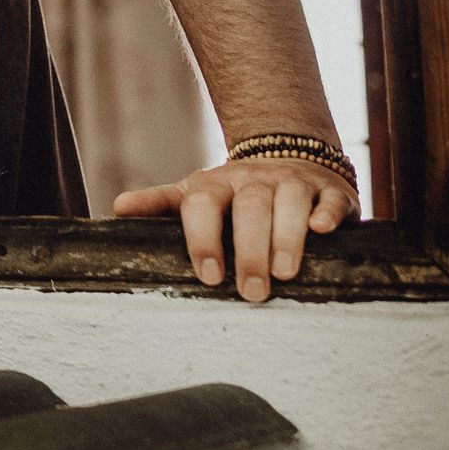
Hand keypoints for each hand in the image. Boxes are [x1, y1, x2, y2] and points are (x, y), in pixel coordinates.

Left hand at [114, 156, 357, 301]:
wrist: (288, 158)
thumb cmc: (235, 195)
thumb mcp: (196, 195)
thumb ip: (160, 203)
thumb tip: (117, 208)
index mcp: (216, 185)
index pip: (203, 205)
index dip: (203, 239)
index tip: (209, 276)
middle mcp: (254, 181)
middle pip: (250, 207)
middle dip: (249, 250)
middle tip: (251, 291)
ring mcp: (293, 182)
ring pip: (290, 201)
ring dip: (287, 236)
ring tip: (285, 272)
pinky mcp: (330, 190)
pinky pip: (331, 198)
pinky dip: (327, 214)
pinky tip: (323, 232)